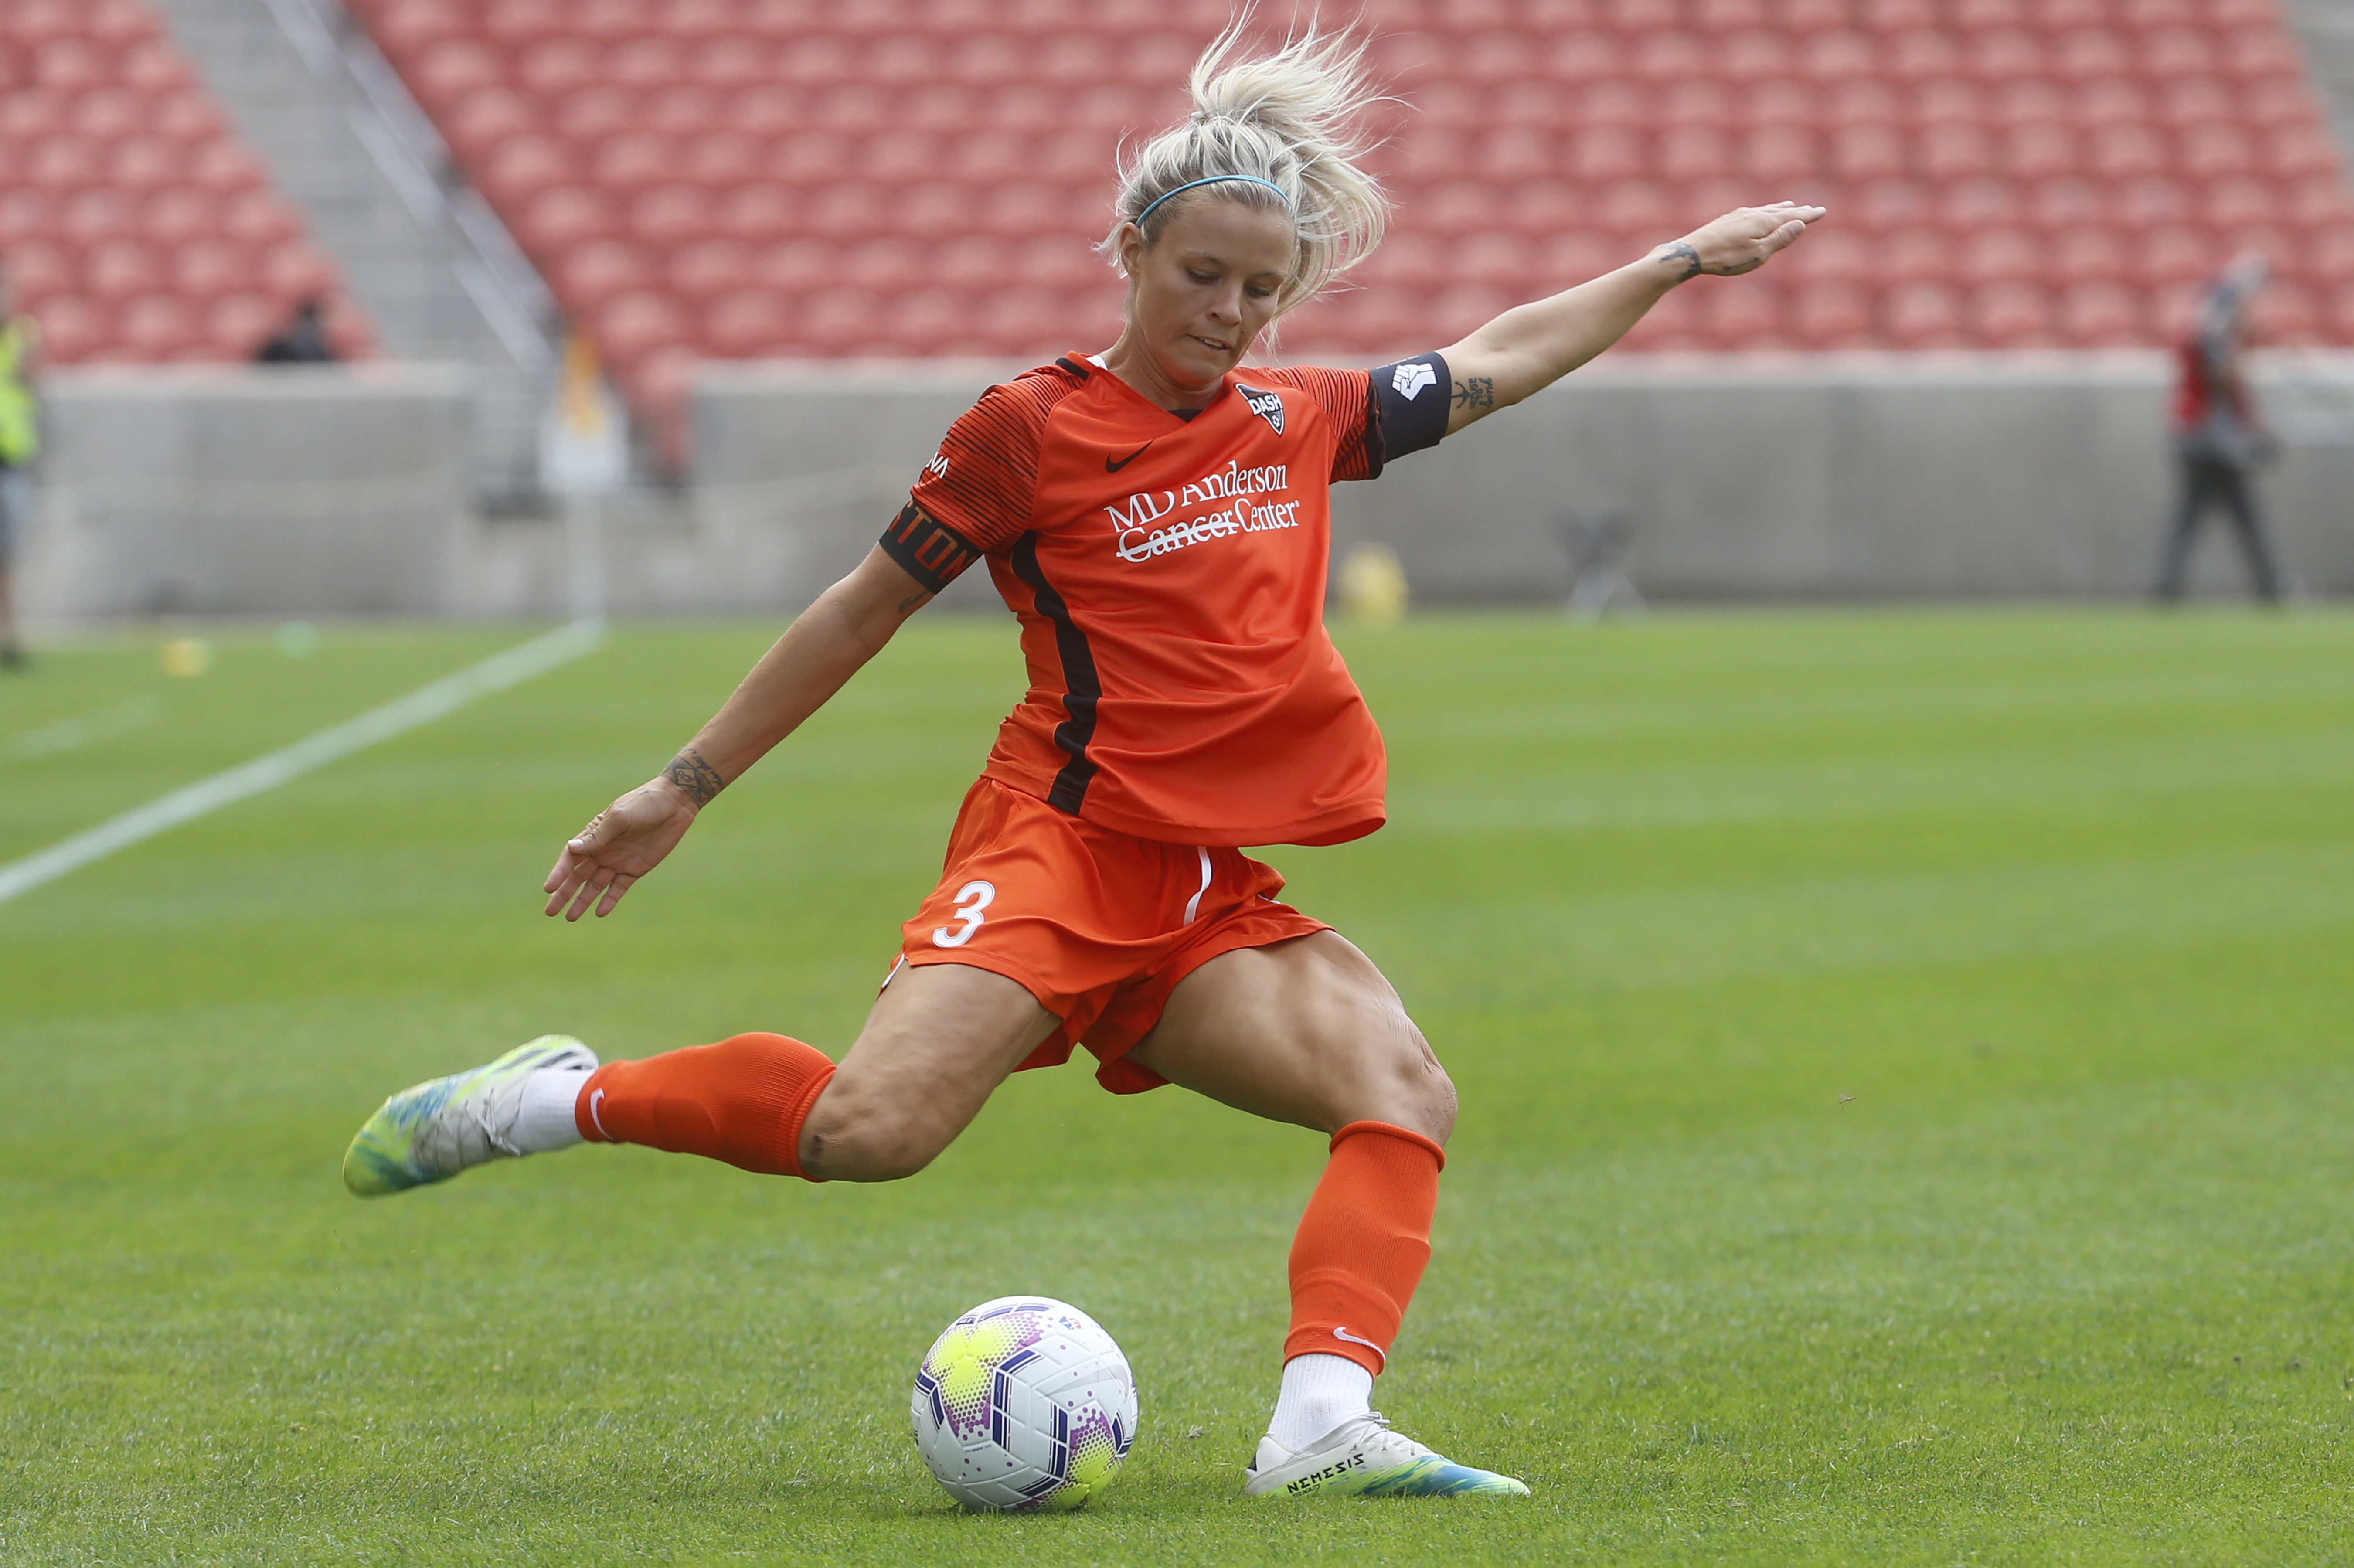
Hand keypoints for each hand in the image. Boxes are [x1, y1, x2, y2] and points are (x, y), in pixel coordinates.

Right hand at [542, 778, 699, 920]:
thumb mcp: (619, 817)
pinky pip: (618, 888)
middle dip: (564, 893)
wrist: (674, 804)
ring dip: (582, 901)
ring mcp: (617, 861)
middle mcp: (602, 850)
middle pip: (578, 876)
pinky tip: (600, 912)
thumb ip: (598, 836)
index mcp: (593, 834)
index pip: (570, 858)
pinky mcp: (635, 870)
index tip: (549, 888)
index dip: (559, 873)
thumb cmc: (643, 804)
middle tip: (550, 911)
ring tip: (571, 917)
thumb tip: (571, 848)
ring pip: (595, 886)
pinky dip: (609, 900)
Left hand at [1657, 202, 1825, 278]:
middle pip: (1780, 211)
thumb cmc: (1726, 258)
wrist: (1692, 253)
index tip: (1821, 211)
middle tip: (1810, 209)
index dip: (1807, 215)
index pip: (1792, 216)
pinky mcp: (1726, 221)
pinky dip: (1762, 212)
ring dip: (1779, 208)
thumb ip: (1779, 239)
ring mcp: (1738, 216)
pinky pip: (1752, 212)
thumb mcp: (1758, 253)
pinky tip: (1757, 214)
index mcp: (1763, 222)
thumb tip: (1799, 223)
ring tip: (1788, 205)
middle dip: (1796, 211)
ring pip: (1765, 210)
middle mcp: (1752, 214)